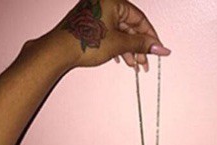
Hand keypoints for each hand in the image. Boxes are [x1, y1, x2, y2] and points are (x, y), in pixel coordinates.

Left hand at [50, 0, 170, 71]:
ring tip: (132, 65)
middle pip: (128, 25)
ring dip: (127, 49)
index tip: (157, 49)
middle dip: (137, 46)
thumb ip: (140, 45)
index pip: (139, 18)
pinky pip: (106, 33)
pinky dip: (114, 45)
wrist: (57, 51)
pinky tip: (119, 58)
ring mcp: (94, 13)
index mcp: (114, 0)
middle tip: (144, 62)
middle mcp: (104, 2)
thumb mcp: (118, 44)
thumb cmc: (82, 42)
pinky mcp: (86, 24)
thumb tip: (159, 48)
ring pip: (117, 31)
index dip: (150, 36)